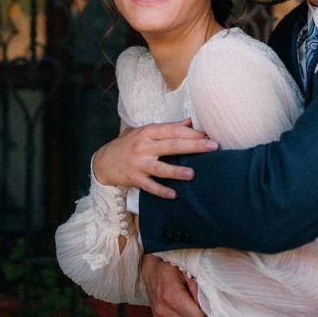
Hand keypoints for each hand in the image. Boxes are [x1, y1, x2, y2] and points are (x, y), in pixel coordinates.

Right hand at [93, 118, 217, 198]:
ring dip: (176, 171)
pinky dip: (161, 191)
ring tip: (192, 174)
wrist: (104, 161)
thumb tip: (190, 121)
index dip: (192, 132)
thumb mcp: (145, 132)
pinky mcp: (134, 178)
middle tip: (213, 147)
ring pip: (160, 168)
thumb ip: (167, 128)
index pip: (173, 130)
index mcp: (148, 132)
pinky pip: (149, 186)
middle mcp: (143, 146)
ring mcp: (138, 163)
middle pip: (172, 145)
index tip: (209, 135)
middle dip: (194, 146)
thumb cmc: (129, 144)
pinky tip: (173, 194)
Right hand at [141, 254, 206, 316]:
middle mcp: (163, 310)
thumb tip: (209, 308)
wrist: (152, 269)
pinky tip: (189, 316)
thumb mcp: (188, 271)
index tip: (209, 306)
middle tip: (205, 309)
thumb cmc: (172, 267)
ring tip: (197, 312)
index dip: (208, 315)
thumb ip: (199, 290)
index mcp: (171, 295)